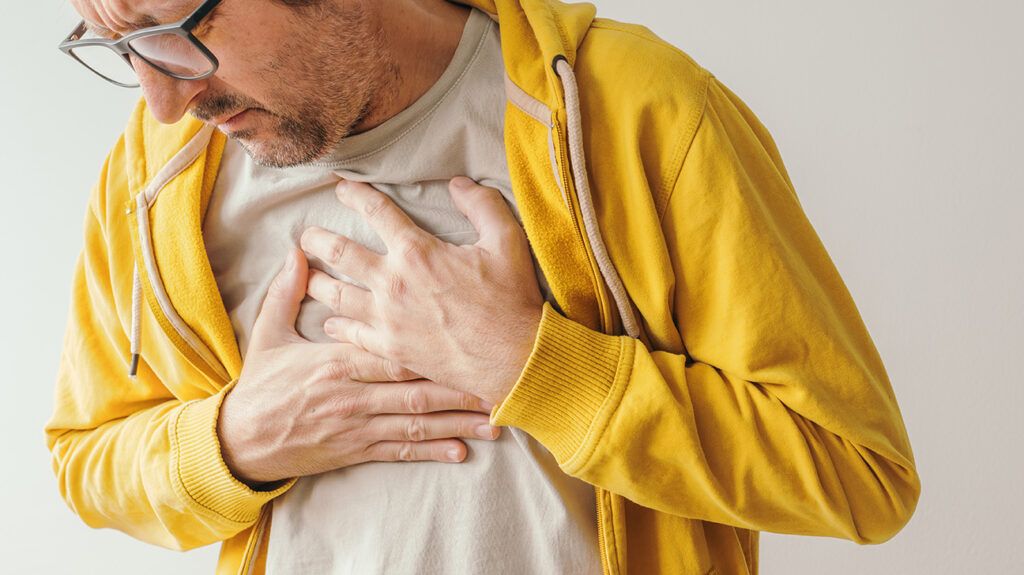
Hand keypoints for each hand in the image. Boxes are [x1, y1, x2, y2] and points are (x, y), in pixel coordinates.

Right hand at [217, 248, 500, 486]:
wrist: (240, 442)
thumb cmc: (261, 385)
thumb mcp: (268, 334)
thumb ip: (286, 293)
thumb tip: (297, 253)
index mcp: (337, 363)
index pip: (390, 350)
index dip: (428, 345)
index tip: (463, 336)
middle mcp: (354, 396)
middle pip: (415, 389)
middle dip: (458, 387)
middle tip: (497, 381)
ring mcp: (358, 427)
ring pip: (416, 424)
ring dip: (457, 422)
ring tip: (493, 420)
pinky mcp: (358, 451)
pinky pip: (401, 451)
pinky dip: (431, 450)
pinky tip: (461, 451)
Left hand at [300, 177, 544, 405]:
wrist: (513, 357)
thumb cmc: (511, 300)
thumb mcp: (506, 241)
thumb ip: (482, 205)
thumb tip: (458, 183)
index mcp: (417, 251)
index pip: (375, 211)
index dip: (354, 194)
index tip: (341, 188)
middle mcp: (392, 282)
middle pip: (340, 252)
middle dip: (318, 240)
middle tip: (306, 235)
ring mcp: (387, 319)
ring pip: (335, 295)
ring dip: (317, 282)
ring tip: (308, 275)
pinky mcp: (390, 349)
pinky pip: (351, 334)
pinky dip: (336, 325)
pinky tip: (330, 322)